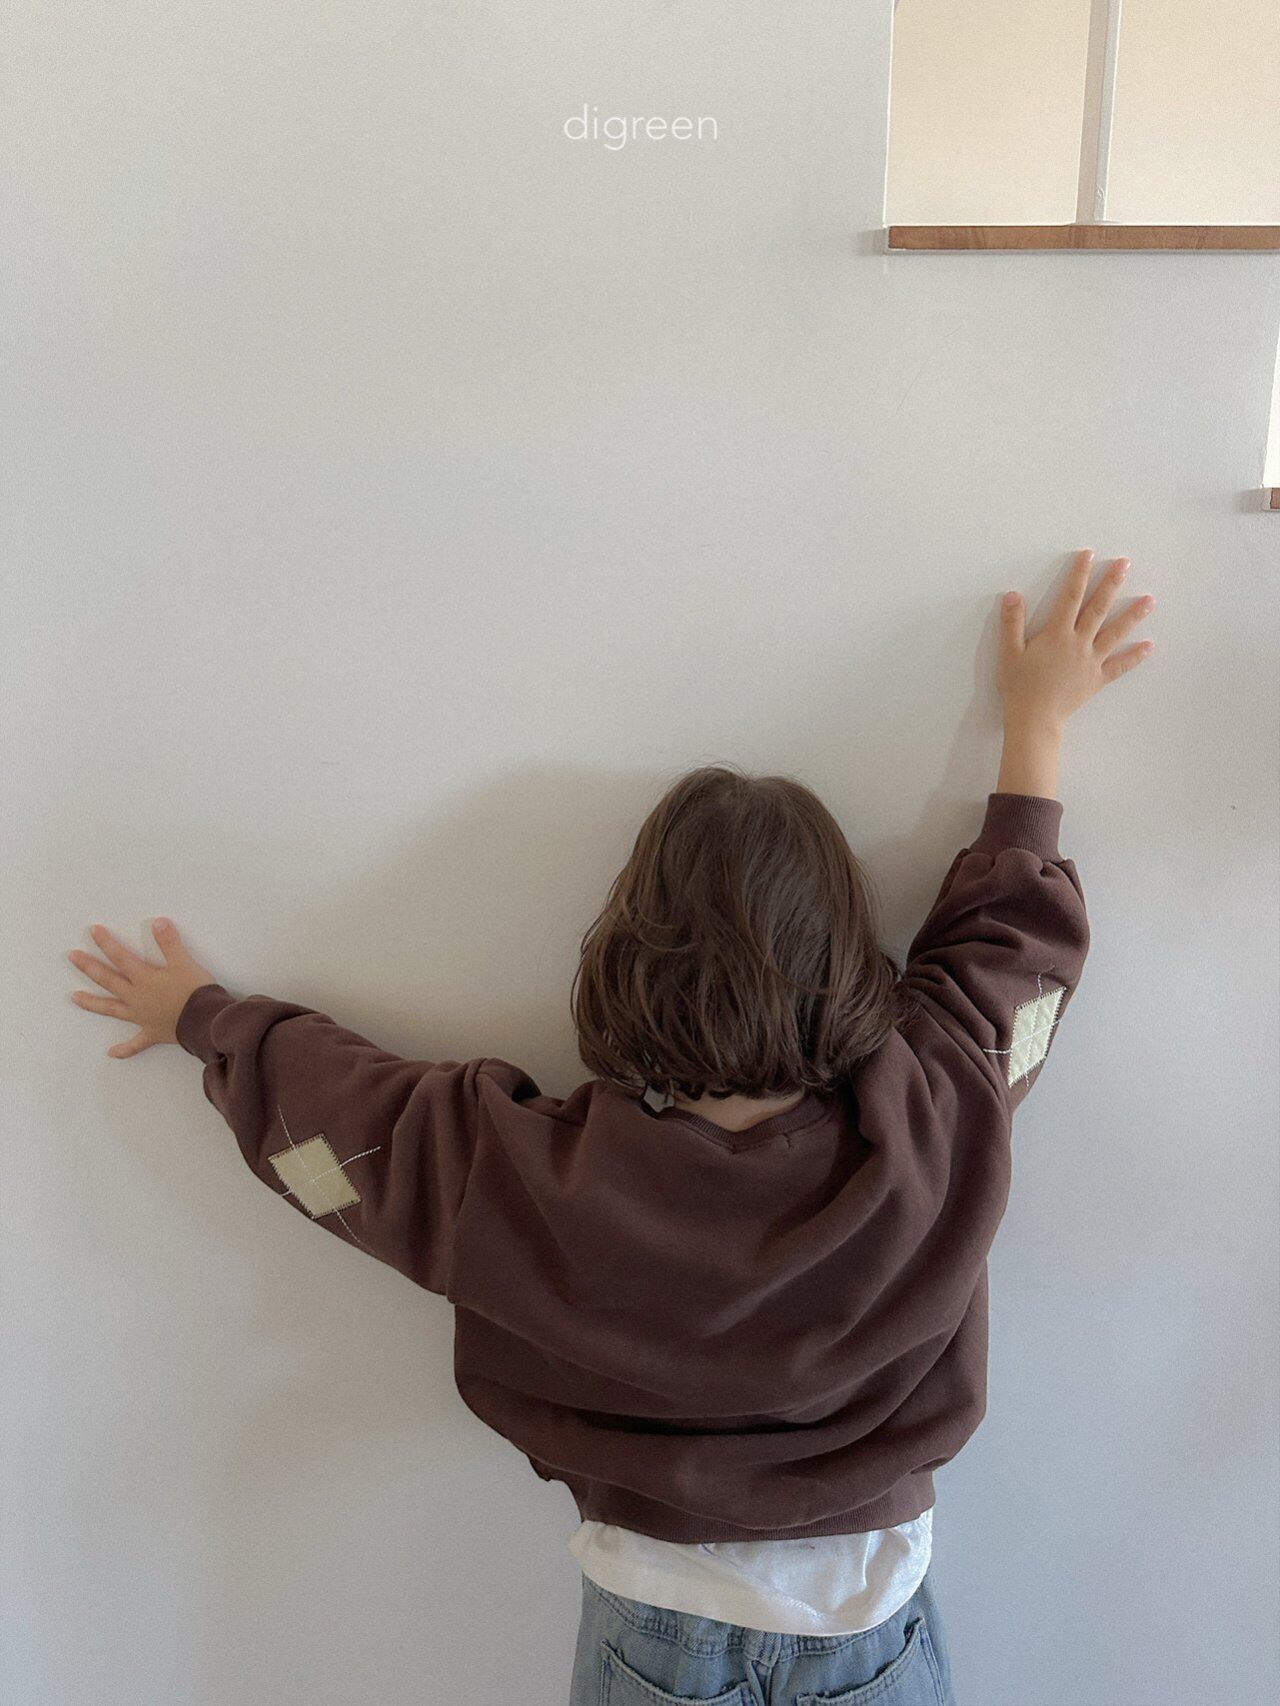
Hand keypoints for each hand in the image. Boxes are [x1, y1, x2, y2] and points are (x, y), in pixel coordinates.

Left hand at [67, 919, 217, 1057]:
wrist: (205, 1021)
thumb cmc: (195, 991)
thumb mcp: (184, 962)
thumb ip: (170, 943)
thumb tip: (157, 922)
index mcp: (144, 979)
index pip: (121, 957)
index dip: (107, 943)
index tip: (93, 931)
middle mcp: (137, 997)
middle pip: (108, 980)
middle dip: (89, 967)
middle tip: (72, 957)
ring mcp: (142, 1016)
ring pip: (112, 1009)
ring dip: (92, 1003)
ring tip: (74, 998)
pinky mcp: (153, 1032)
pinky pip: (136, 1043)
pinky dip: (125, 1049)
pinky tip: (112, 1053)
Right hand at [998, 549, 1155, 730]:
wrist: (1034, 719)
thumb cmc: (1019, 687)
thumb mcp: (1008, 653)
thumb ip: (1011, 623)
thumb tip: (1013, 594)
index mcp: (1056, 634)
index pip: (1070, 597)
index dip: (1079, 574)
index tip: (1088, 555)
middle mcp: (1078, 643)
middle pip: (1098, 608)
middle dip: (1112, 584)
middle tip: (1126, 564)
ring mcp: (1091, 661)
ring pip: (1115, 633)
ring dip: (1133, 615)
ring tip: (1150, 600)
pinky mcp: (1097, 679)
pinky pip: (1119, 666)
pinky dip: (1134, 656)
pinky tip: (1149, 646)